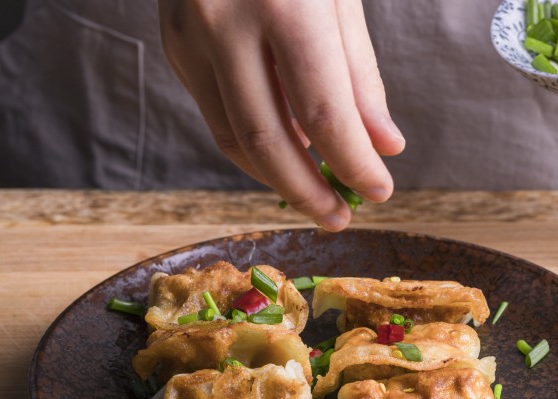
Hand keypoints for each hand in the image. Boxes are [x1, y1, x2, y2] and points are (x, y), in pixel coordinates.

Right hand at [158, 0, 404, 230]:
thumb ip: (361, 74)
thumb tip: (382, 145)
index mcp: (280, 1)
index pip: (322, 111)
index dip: (353, 162)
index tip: (380, 192)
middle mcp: (223, 22)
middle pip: (265, 139)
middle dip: (306, 190)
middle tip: (339, 219)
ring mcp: (188, 36)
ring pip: (231, 136)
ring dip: (276, 175)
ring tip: (317, 192)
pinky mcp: (174, 47)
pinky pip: (217, 112)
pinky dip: (254, 141)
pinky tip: (287, 147)